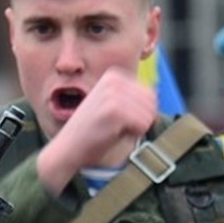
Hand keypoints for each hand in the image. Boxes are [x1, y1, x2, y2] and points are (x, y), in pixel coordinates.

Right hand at [36, 68, 157, 193]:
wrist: (68, 147)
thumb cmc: (91, 131)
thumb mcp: (110, 104)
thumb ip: (131, 97)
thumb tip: (156, 98)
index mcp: (113, 75)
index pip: (149, 94)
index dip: (139, 113)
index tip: (118, 120)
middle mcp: (114, 80)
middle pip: (151, 103)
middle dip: (139, 120)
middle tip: (117, 127)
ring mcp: (113, 94)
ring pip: (148, 115)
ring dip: (135, 129)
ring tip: (114, 130)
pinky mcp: (114, 110)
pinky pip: (142, 124)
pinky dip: (132, 135)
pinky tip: (113, 134)